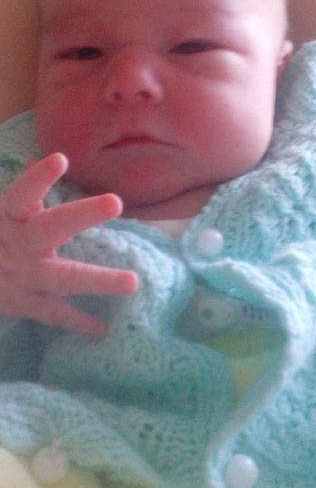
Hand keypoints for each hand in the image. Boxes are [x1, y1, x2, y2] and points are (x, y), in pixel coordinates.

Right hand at [0, 153, 137, 336]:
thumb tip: (38, 158)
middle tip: (116, 202)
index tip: (61, 160)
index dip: (38, 178)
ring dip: (97, 280)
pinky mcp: (25, 305)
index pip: (20, 194)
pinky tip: (103, 329)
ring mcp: (22, 278)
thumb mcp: (0, 214)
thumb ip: (21, 195)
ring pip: (61, 277)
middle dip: (82, 215)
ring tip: (132, 282)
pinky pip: (55, 314)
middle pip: (49, 228)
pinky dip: (79, 322)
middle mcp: (16, 245)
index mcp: (8, 217)